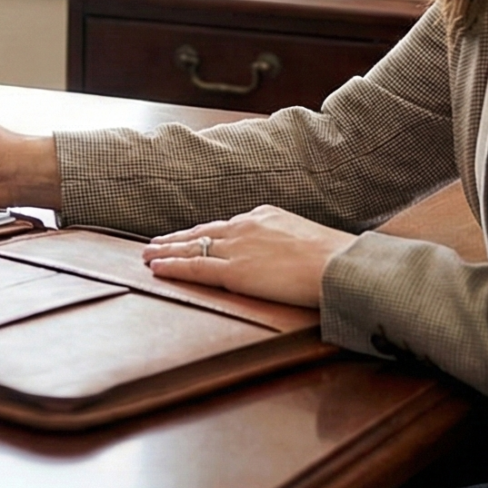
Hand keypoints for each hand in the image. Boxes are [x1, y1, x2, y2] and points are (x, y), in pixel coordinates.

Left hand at [141, 205, 357, 307]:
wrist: (340, 264)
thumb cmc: (336, 257)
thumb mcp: (310, 237)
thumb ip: (291, 241)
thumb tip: (293, 253)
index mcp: (265, 216)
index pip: (226, 225)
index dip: (203, 231)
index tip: (189, 235)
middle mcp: (245, 226)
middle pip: (202, 231)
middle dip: (177, 238)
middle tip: (154, 242)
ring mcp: (237, 248)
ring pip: (192, 247)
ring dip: (166, 251)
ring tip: (147, 254)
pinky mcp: (234, 271)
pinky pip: (195, 268)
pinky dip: (172, 267)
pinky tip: (156, 267)